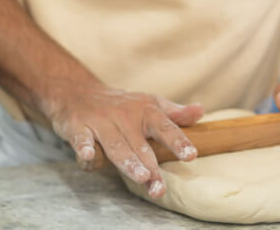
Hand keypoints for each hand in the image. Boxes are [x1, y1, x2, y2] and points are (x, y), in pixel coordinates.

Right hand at [45, 79, 203, 197]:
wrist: (79, 92)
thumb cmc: (122, 105)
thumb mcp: (151, 104)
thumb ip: (175, 113)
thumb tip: (201, 111)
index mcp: (146, 111)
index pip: (165, 128)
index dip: (178, 141)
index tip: (191, 155)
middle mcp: (126, 117)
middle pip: (140, 145)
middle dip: (150, 166)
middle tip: (160, 186)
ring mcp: (102, 122)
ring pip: (116, 146)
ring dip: (128, 162)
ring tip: (141, 177)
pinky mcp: (79, 127)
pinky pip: (82, 139)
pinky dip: (84, 148)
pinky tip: (90, 157)